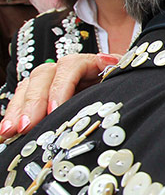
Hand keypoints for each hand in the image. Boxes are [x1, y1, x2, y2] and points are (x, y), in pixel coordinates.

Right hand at [0, 53, 119, 138]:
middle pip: (43, 76)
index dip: (60, 88)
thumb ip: (115, 71)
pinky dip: (12, 116)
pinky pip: (21, 100)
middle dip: (32, 102)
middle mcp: (65, 68)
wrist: (122, 89)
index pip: (70, 68)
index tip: (54, 110)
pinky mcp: (40, 95)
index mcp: (88, 62)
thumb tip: (105, 60)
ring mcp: (50, 81)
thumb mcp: (123, 79)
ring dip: (16, 110)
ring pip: (28, 88)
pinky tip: (4, 133)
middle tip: (25, 126)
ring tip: (9, 132)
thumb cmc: (122, 85)